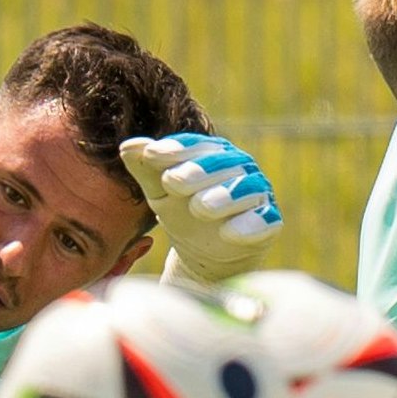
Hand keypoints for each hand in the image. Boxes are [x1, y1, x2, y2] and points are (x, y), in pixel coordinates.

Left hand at [119, 132, 281, 286]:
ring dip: (225, 196)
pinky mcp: (269, 222)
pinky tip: (229, 233)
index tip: (151, 154)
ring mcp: (257, 194)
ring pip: (246, 189)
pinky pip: (264, 221)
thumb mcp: (160, 191)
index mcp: (213, 153)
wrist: (206, 252)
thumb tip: (127, 146)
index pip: (195, 145)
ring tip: (201, 206)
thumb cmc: (182, 212)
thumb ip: (145, 168)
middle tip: (172, 181)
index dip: (175, 149)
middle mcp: (240, 168)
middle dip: (198, 171)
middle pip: (223, 164)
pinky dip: (249, 226)